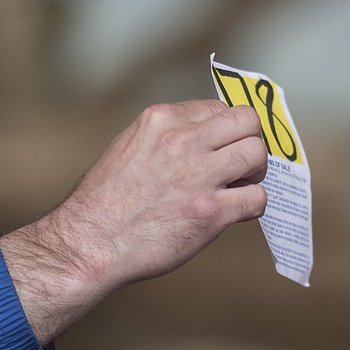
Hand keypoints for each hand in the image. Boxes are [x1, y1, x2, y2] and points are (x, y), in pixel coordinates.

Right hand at [0, 100, 267, 343]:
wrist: (91, 243)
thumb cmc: (104, 203)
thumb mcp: (129, 147)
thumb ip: (166, 136)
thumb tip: (202, 138)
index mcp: (161, 120)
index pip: (218, 107)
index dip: (226, 130)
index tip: (222, 148)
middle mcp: (183, 140)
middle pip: (247, 120)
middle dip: (249, 141)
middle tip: (240, 164)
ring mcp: (199, 175)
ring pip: (257, 153)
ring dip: (255, 172)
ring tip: (239, 187)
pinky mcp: (211, 211)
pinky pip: (257, 198)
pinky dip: (252, 206)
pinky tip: (235, 213)